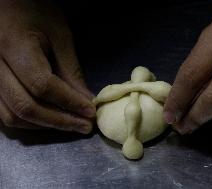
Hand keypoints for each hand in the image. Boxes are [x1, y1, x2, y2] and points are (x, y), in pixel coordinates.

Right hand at [0, 0, 95, 133]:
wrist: (7, 5)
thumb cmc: (34, 12)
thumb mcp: (59, 36)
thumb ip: (71, 70)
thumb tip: (85, 99)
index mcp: (14, 46)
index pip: (43, 86)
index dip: (69, 102)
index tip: (91, 112)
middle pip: (26, 107)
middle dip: (60, 121)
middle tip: (85, 126)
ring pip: (12, 116)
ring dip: (44, 125)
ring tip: (70, 124)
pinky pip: (4, 114)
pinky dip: (29, 122)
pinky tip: (49, 119)